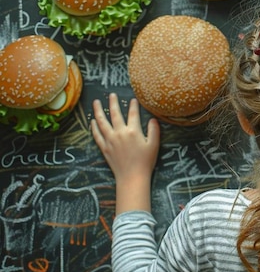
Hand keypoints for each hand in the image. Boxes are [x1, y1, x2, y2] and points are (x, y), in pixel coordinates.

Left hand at [91, 93, 159, 212]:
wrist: (132, 177)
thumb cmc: (145, 162)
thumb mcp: (154, 145)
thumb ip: (154, 130)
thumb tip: (153, 119)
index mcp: (133, 131)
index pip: (133, 114)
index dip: (133, 106)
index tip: (133, 99)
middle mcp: (120, 133)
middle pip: (115, 114)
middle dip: (113, 103)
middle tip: (111, 95)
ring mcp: (110, 140)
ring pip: (102, 122)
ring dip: (98, 111)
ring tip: (96, 102)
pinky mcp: (104, 148)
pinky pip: (97, 135)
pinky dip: (94, 127)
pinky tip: (92, 121)